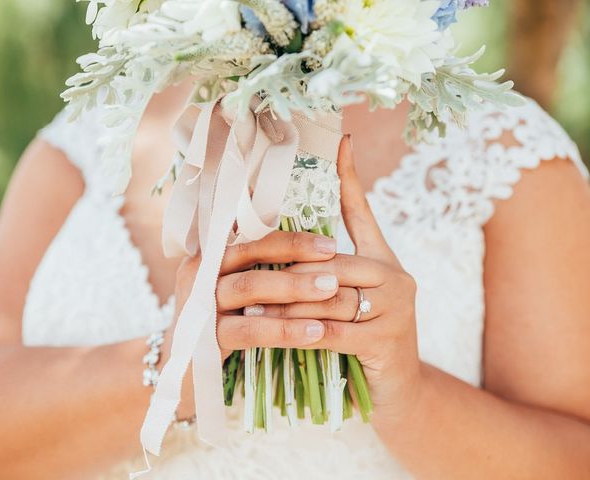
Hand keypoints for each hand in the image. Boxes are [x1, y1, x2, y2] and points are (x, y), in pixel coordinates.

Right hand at [174, 230, 340, 361]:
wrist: (187, 371)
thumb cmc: (223, 323)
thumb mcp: (237, 289)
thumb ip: (261, 266)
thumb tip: (313, 247)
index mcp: (211, 253)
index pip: (251, 233)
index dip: (290, 237)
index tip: (329, 244)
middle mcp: (200, 271)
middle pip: (249, 251)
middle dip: (294, 252)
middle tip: (333, 257)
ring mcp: (200, 303)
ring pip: (248, 286)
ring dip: (293, 287)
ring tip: (330, 290)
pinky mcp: (204, 337)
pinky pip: (250, 329)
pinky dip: (284, 330)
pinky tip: (315, 332)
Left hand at [250, 136, 423, 424]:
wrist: (398, 392)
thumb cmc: (365, 341)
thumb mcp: (349, 302)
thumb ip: (325, 274)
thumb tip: (288, 252)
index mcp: (386, 261)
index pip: (364, 212)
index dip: (350, 176)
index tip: (341, 139)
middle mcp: (397, 278)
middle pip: (331, 263)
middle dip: (286, 274)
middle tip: (243, 276)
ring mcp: (397, 309)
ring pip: (327, 297)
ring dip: (283, 305)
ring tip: (247, 308)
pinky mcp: (387, 340)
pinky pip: (331, 331)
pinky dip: (298, 332)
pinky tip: (272, 334)